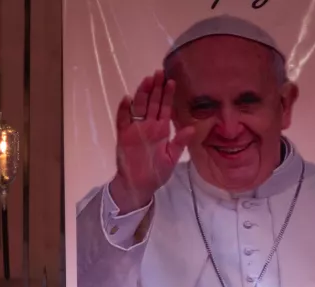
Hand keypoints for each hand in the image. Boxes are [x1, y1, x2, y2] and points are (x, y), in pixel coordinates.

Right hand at [110, 70, 196, 213]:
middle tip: (159, 73)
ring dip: (142, 93)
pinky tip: (128, 99)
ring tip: (147, 80)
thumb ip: (180, 142)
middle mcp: (148, 126)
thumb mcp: (172, 158)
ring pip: (138, 107)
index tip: (171, 81)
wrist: (139, 186)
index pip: (164, 108)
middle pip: (151, 102)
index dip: (167, 95)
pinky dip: (124, 110)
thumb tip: (192, 128)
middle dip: (155, 88)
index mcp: (160, 130)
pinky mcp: (123, 135)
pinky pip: (122, 120)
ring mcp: (135, 129)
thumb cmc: (157, 173)